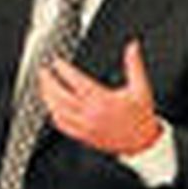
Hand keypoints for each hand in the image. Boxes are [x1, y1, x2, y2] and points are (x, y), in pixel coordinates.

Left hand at [40, 39, 161, 154]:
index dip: (64, 70)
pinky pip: (63, 126)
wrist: (143, 142)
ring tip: (44, 86)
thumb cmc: (141, 116)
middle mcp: (92, 114)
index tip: (57, 62)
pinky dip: (54, 115)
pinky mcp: (84, 136)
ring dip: (48, 98)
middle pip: (61, 97)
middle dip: (49, 83)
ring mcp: (86, 126)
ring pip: (59, 112)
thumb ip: (134, 65)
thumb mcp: (141, 87)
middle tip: (44, 72)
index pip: (77, 82)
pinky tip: (51, 107)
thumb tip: (132, 46)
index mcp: (103, 100)